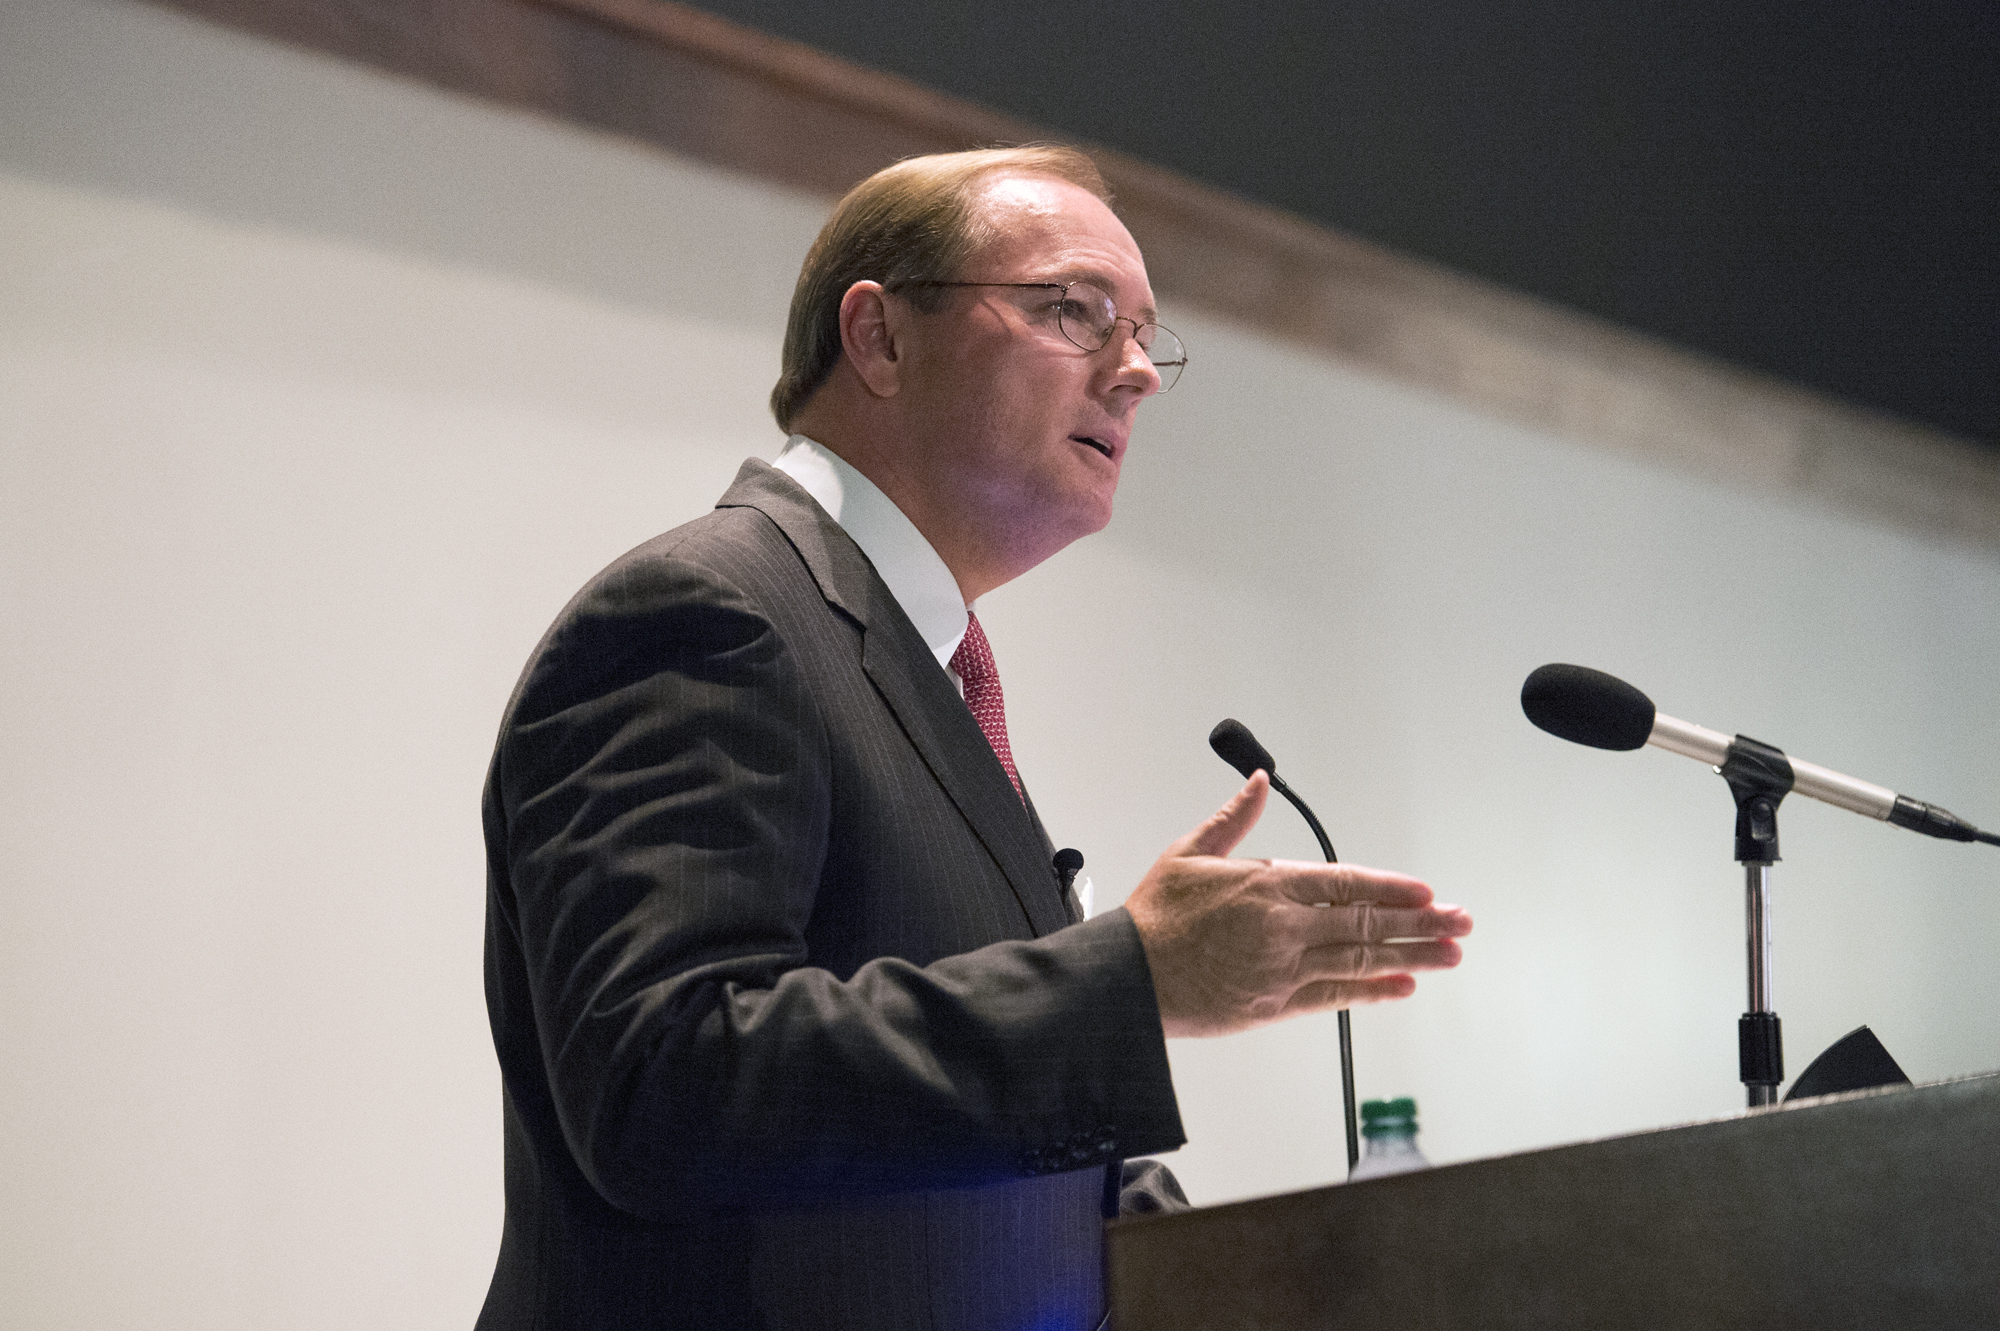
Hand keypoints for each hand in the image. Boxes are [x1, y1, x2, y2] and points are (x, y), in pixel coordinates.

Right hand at [1125, 771, 1471, 1037]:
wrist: (1126, 979)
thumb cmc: (1154, 919)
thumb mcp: (1189, 853)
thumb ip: (1232, 818)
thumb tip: (1256, 783)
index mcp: (1267, 886)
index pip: (1345, 883)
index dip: (1391, 888)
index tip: (1427, 891)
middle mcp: (1283, 927)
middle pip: (1366, 921)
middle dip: (1421, 922)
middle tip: (1461, 922)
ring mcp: (1282, 968)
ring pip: (1361, 959)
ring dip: (1411, 957)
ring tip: (1449, 955)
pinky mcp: (1274, 1005)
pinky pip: (1335, 996)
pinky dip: (1372, 991)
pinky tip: (1402, 987)